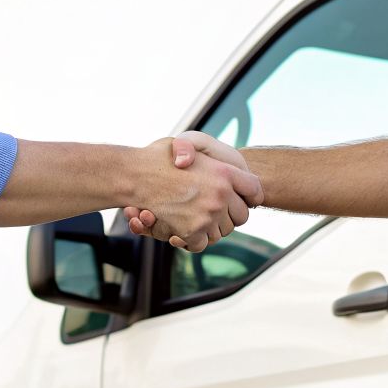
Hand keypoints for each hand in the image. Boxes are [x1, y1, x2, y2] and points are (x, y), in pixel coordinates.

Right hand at [128, 134, 260, 252]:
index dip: (250, 196)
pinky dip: (193, 240)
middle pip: (241, 216)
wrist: (132, 173)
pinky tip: (184, 228)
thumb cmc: (156, 157)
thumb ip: (213, 160)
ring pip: (222, 232)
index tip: (244, 198)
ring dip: (211, 228)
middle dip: (230, 215)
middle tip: (216, 210)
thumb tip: (214, 169)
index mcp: (225, 172)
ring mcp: (207, 215)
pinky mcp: (192, 231)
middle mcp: (221, 194)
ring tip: (198, 217)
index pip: (255, 189)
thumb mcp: (187, 145)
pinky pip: (202, 243)